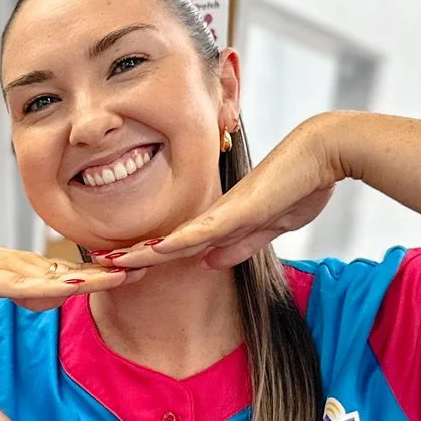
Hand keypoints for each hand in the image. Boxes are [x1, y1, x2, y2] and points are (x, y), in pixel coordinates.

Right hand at [0, 229, 125, 309]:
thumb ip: (18, 288)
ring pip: (58, 275)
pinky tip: (72, 286)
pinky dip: (52, 285)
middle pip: (75, 270)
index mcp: (25, 267)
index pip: (72, 272)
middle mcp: (22, 264)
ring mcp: (7, 270)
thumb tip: (44, 296)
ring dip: (92, 276)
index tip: (136, 270)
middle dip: (112, 270)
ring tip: (125, 274)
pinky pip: (25, 284)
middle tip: (151, 263)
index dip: (104, 273)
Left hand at [100, 121, 341, 270]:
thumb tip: (205, 263)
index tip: (122, 267)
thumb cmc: (301, 184)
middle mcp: (215, 216)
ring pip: (173, 239)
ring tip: (107, 263)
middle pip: (166, 242)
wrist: (321, 153)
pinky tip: (152, 252)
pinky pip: (201, 230)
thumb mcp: (270, 227)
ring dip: (141, 253)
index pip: (177, 245)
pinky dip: (176, 243)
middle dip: (134, 256)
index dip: (149, 257)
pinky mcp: (238, 209)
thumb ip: (240, 245)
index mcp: (222, 222)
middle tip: (98, 266)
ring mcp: (223, 212)